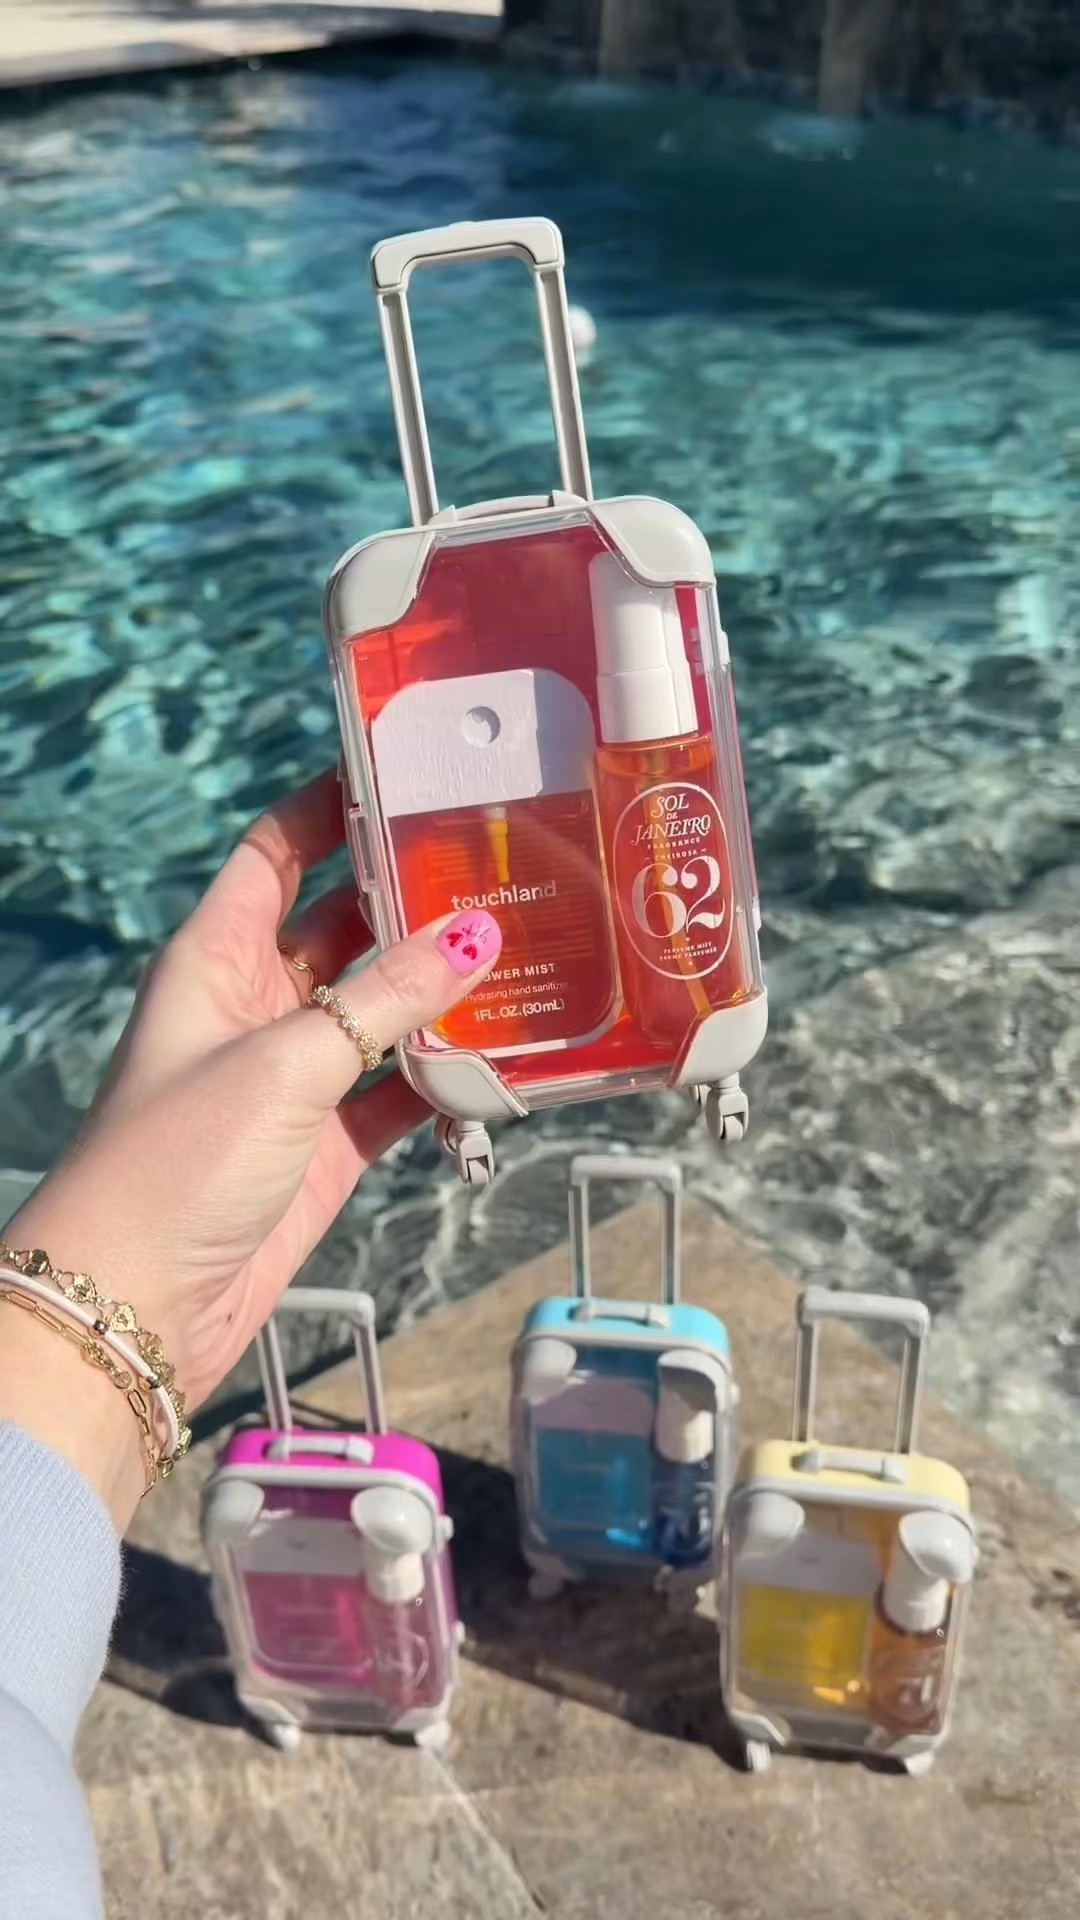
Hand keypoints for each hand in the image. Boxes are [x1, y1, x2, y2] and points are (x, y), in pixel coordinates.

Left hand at [0, 771, 501, 1528]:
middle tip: (508, 864)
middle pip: (345, 926)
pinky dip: (448, 1078)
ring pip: (382, 1010)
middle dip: (414, 898)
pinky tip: (512, 1056)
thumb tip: (476, 935)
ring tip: (532, 948)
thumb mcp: (285, 1062)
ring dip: (443, 990)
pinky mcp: (328, 1144)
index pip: (277, 851)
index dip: (333, 806)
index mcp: (217, 955)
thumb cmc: (181, 1158)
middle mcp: (256, 1002)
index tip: (413, 770)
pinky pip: (400, 1091)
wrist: (136, 1303)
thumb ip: (383, 999)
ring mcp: (295, 1075)